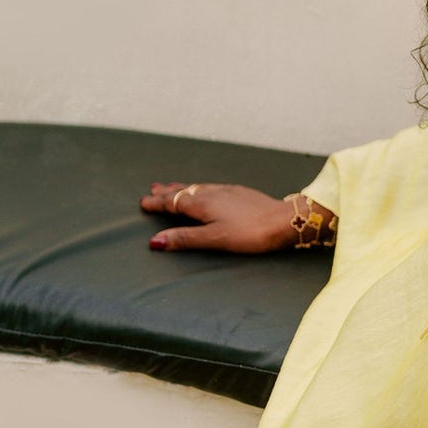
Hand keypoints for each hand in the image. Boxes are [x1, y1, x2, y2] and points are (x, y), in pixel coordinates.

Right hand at [142, 181, 299, 253]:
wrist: (283, 220)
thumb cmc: (250, 232)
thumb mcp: (215, 238)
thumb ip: (185, 238)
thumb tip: (155, 240)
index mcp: (203, 204)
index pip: (174, 202)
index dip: (158, 202)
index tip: (144, 201)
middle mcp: (213, 193)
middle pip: (185, 191)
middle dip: (168, 192)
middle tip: (153, 189)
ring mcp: (228, 191)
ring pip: (199, 187)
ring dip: (183, 187)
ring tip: (172, 186)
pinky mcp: (240, 192)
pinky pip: (212, 187)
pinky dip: (200, 188)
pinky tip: (206, 190)